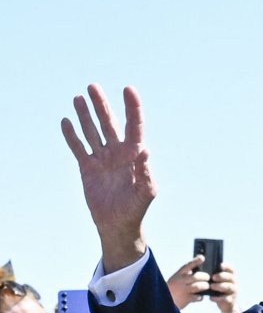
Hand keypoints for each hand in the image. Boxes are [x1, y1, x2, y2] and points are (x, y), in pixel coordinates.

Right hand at [61, 84, 155, 270]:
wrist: (118, 225)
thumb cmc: (136, 210)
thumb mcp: (145, 192)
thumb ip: (145, 171)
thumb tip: (144, 149)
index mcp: (133, 155)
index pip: (134, 125)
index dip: (132, 107)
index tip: (128, 89)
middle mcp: (117, 152)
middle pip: (109, 123)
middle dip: (102, 105)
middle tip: (93, 87)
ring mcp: (102, 158)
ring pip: (92, 131)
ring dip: (85, 115)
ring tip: (78, 98)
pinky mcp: (88, 167)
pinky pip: (78, 147)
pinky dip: (71, 136)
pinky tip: (66, 122)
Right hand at [166, 255, 209, 310]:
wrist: (166, 300)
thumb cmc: (175, 288)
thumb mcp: (177, 278)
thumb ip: (187, 274)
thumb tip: (201, 269)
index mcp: (179, 274)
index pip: (188, 265)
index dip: (196, 261)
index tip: (202, 258)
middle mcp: (180, 281)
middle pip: (196, 276)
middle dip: (205, 276)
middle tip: (207, 278)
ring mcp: (183, 290)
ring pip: (198, 286)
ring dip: (205, 286)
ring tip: (206, 286)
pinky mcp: (186, 299)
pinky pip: (198, 297)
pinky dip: (200, 297)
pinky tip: (199, 296)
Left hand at [209, 263, 237, 312]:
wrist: (224, 303)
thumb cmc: (218, 288)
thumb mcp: (217, 281)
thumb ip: (213, 274)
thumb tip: (202, 265)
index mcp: (230, 275)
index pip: (231, 269)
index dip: (226, 266)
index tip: (220, 265)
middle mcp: (234, 282)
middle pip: (230, 277)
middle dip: (221, 276)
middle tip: (213, 277)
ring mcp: (233, 291)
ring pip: (229, 287)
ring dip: (220, 286)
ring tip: (211, 286)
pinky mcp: (231, 300)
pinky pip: (226, 298)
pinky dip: (218, 298)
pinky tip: (211, 298)